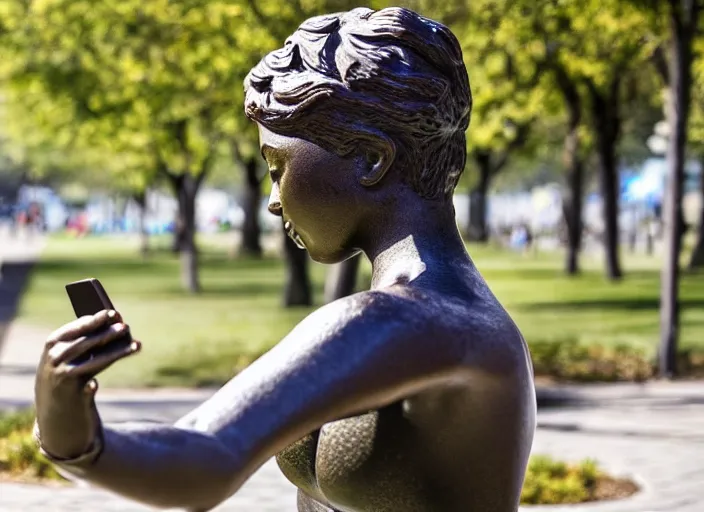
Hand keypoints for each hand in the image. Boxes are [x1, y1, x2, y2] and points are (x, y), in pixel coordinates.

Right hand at [34, 310, 140, 459]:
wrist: (56, 414)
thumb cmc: (68, 377)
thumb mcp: (69, 358)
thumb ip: (89, 342)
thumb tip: (117, 326)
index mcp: (53, 345)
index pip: (76, 328)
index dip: (95, 320)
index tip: (113, 313)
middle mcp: (55, 361)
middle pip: (87, 344)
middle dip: (108, 334)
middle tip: (125, 326)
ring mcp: (63, 380)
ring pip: (94, 364)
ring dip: (116, 353)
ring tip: (136, 346)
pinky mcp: (73, 398)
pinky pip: (85, 390)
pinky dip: (89, 387)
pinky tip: (93, 385)